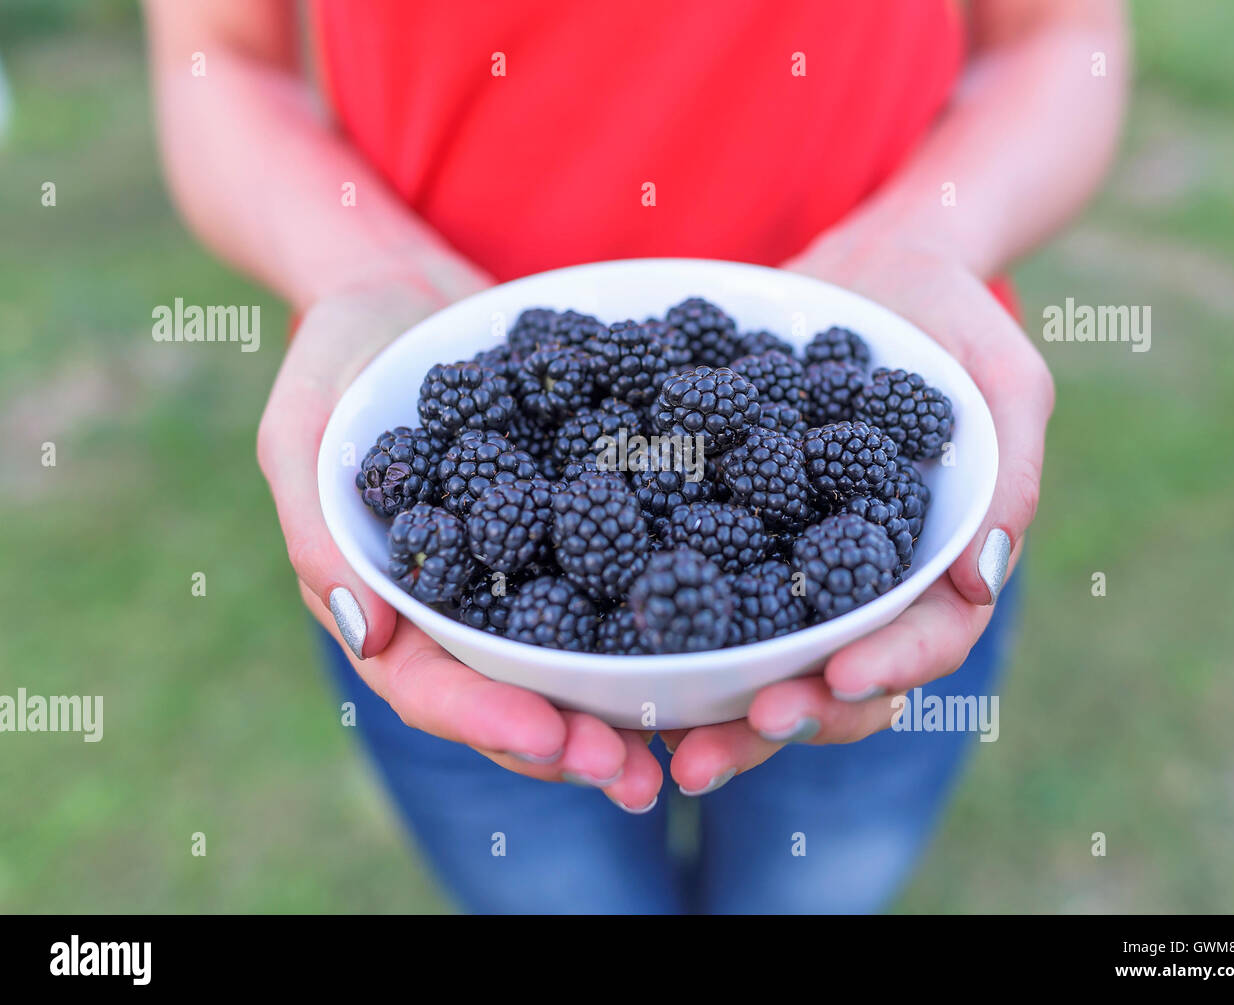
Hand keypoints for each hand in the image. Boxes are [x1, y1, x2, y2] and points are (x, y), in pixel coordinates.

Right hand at [256, 274, 662, 810]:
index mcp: (391, 601)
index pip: (429, 685)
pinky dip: (663, 619)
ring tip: (684, 743)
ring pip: (574, 660)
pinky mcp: (580, 526)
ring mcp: (525, 572)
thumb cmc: (344, 350)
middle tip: (634, 778)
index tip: (553, 742)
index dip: (488, 719)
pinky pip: (622, 582)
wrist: (414, 289)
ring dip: (625, 709)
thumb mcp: (307, 422)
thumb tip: (367, 635)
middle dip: (572, 744)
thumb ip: (317, 521)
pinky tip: (716, 645)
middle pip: (512, 695)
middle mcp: (464, 604)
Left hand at [661, 241, 1053, 791]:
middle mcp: (859, 583)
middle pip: (833, 679)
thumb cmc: (950, 314)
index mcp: (933, 564)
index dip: (886, 670)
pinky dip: (665, 631)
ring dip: (715, 709)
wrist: (862, 266)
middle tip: (711, 754)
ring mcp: (790, 565)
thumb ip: (1009, 463)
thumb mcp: (1001, 373)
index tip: (837, 680)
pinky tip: (612, 663)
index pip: (924, 640)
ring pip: (760, 659)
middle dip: (779, 720)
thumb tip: (982, 579)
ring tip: (660, 743)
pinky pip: (699, 590)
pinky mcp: (729, 532)